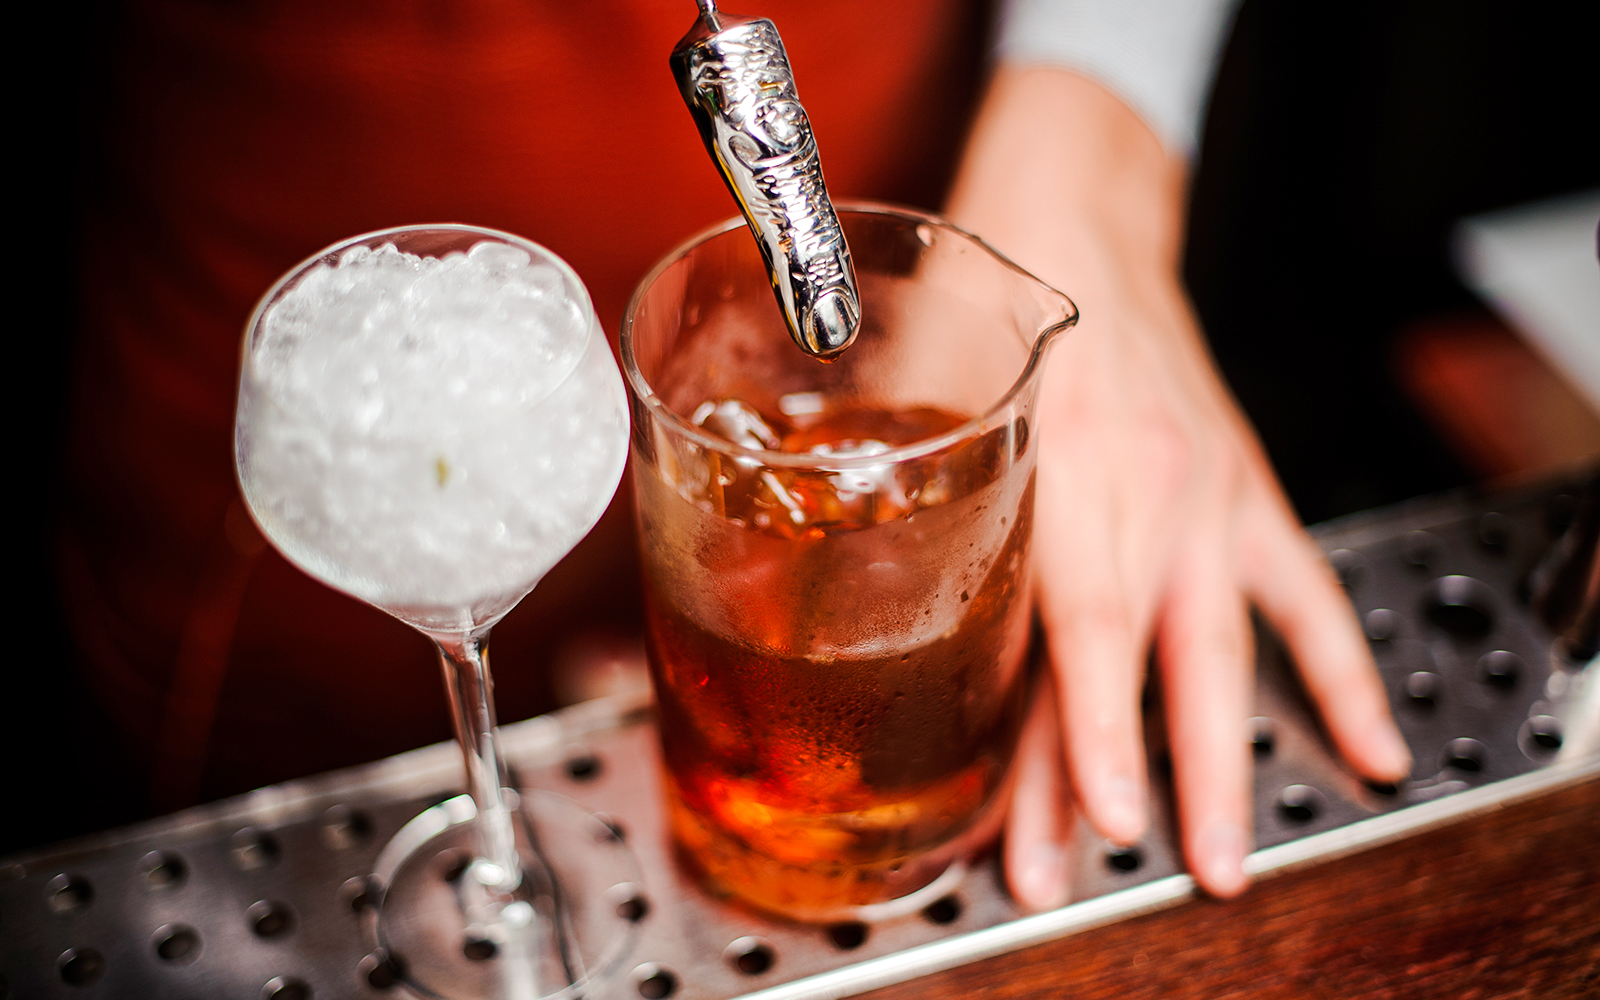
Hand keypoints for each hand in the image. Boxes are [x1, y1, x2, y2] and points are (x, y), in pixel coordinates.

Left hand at [945, 67, 1411, 906]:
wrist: (1071, 217)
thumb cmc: (976, 301)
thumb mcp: (917, 401)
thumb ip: (904, 512)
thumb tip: (838, 616)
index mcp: (1056, 460)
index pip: (1077, 618)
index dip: (1087, 727)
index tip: (1102, 814)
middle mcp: (1145, 485)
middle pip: (1150, 654)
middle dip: (1151, 774)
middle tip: (1153, 870)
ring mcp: (1206, 493)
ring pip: (1226, 644)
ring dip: (1229, 757)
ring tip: (1229, 855)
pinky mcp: (1244, 490)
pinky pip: (1304, 595)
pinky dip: (1337, 675)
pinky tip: (1367, 747)